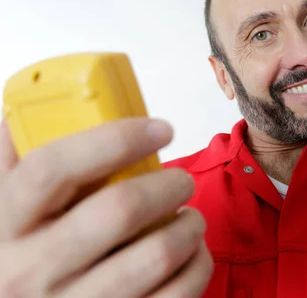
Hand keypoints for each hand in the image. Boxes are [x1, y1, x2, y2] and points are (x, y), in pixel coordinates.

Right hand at [0, 118, 212, 297]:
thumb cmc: (26, 260)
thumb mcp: (4, 212)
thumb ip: (14, 165)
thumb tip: (27, 117)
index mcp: (8, 226)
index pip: (53, 168)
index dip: (115, 140)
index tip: (158, 129)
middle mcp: (34, 270)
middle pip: (119, 210)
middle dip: (168, 185)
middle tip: (181, 180)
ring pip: (157, 254)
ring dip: (189, 226)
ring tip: (188, 217)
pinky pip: (177, 294)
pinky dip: (197, 265)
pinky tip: (191, 252)